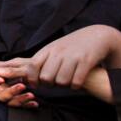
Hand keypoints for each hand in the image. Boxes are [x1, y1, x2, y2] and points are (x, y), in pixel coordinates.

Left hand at [0, 26, 120, 90]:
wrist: (97, 35)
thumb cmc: (71, 46)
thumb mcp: (54, 50)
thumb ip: (41, 61)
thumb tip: (24, 77)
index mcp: (48, 50)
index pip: (32, 66)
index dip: (31, 79)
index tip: (35, 84)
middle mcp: (59, 52)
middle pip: (46, 77)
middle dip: (50, 84)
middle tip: (56, 82)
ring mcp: (72, 56)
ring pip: (61, 81)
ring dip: (64, 85)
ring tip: (68, 80)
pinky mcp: (86, 61)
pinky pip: (76, 81)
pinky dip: (76, 85)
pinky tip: (77, 82)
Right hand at [0, 64, 37, 108]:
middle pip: (2, 95)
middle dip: (12, 91)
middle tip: (22, 85)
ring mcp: (4, 98)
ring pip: (12, 102)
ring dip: (21, 99)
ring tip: (31, 95)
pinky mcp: (12, 101)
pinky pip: (20, 105)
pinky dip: (28, 105)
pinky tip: (35, 104)